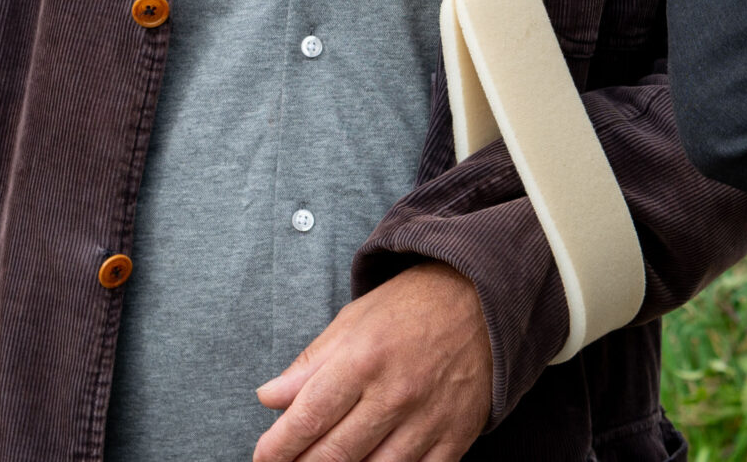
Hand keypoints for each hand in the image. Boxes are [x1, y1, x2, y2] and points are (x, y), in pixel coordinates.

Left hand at [253, 262, 490, 461]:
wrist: (483, 299)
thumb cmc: (410, 308)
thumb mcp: (352, 321)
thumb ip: (309, 364)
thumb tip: (268, 397)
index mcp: (363, 359)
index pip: (307, 419)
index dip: (277, 447)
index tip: (264, 457)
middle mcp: (395, 393)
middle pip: (334, 454)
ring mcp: (428, 418)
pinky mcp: (455, 435)